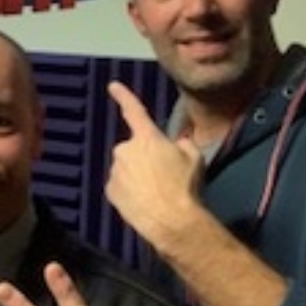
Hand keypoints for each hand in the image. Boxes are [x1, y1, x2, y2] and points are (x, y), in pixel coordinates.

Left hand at [105, 81, 204, 240]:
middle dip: (145, 157)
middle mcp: (126, 150)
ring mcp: (115, 171)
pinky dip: (130, 191)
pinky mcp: (110, 190)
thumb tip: (176, 144)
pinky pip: (120, 186)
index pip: (134, 111)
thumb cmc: (184, 186)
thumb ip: (182, 144)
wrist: (171, 219)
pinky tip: (145, 201)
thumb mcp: (195, 158)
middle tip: (164, 174)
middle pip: (134, 149)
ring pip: (126, 168)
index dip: (123, 96)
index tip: (113, 86)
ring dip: (138, 175)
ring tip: (157, 190)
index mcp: (147, 138)